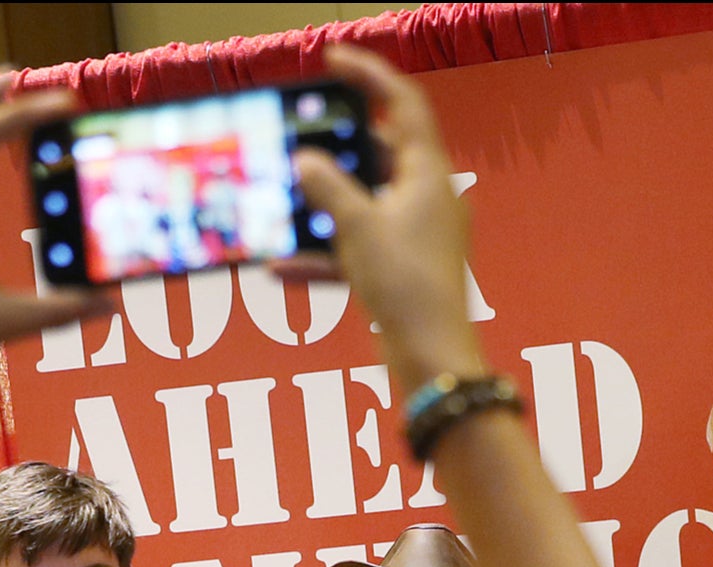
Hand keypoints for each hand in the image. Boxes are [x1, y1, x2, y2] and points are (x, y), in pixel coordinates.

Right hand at [288, 47, 483, 386]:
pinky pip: (356, 249)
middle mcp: (428, 200)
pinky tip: (281, 267)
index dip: (370, 76)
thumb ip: (327, 188)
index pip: (404, 105)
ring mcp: (415, 235)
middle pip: (378, 154)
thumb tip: (306, 162)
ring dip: (322, 203)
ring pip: (363, 203)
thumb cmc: (407, 287)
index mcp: (429, 176)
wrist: (432, 359)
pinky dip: (323, 255)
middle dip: (334, 147)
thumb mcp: (358, 228)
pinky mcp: (401, 269)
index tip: (333, 60)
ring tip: (281, 196)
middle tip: (296, 135)